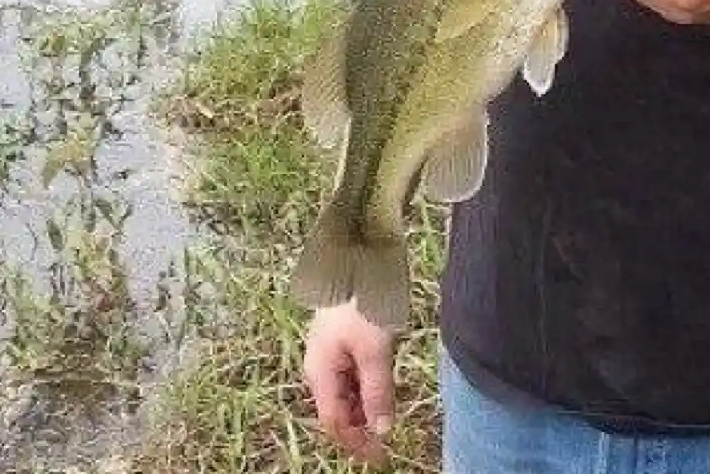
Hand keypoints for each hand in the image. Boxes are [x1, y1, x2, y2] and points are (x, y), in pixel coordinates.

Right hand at [302, 302, 397, 465]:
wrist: (359, 255)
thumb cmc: (364, 301)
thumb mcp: (375, 349)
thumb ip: (378, 391)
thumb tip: (382, 430)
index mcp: (320, 371)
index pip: (334, 422)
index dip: (355, 443)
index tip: (379, 456)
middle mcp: (320, 365)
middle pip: (338, 408)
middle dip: (360, 426)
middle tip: (388, 436)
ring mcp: (330, 351)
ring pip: (347, 390)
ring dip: (365, 406)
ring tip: (389, 412)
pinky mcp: (343, 338)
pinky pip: (353, 372)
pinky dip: (367, 384)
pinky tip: (385, 383)